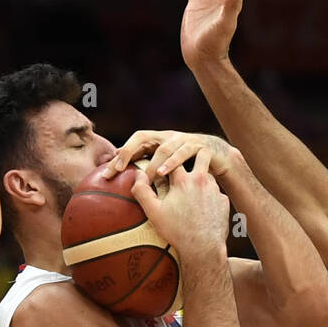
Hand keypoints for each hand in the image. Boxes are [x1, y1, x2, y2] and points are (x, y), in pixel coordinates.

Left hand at [101, 130, 239, 183]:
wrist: (220, 161)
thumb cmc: (189, 170)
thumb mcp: (167, 173)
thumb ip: (149, 176)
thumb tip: (127, 189)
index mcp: (158, 143)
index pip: (134, 144)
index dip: (120, 155)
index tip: (107, 172)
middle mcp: (168, 137)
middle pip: (143, 137)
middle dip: (129, 151)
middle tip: (117, 168)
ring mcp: (184, 140)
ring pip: (164, 146)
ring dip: (152, 160)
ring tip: (142, 175)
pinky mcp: (200, 146)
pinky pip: (184, 151)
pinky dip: (172, 162)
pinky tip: (163, 173)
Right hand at [129, 150, 229, 257]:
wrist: (203, 248)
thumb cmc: (176, 231)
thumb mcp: (153, 212)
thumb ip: (142, 191)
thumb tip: (138, 174)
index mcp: (184, 180)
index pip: (175, 157)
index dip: (168, 159)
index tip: (164, 164)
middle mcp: (202, 180)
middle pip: (201, 154)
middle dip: (193, 154)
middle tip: (185, 162)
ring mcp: (215, 190)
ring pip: (208, 174)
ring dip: (200, 177)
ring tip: (191, 190)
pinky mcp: (223, 201)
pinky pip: (215, 192)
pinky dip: (208, 195)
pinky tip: (202, 207)